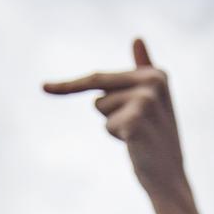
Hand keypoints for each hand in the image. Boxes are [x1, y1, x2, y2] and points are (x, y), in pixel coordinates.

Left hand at [44, 38, 187, 199]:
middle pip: (99, 92)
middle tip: (132, 130)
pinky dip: (118, 136)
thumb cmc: (156, 139)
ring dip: (116, 125)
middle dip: (108, 111)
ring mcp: (145, 100)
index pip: (100, 77)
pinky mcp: (136, 119)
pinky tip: (137, 143)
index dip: (71, 86)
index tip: (43, 88)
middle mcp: (153, 82)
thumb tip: (137, 37)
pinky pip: (107, 124)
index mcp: (157, 73)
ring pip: (102, 107)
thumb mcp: (152, 101)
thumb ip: (143, 70)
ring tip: (138, 135)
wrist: (169, 177)